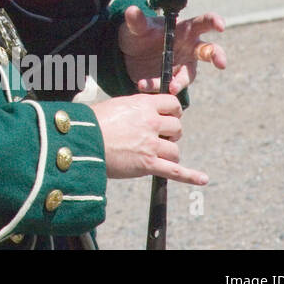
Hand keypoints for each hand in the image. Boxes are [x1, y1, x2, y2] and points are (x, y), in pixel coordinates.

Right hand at [90, 93, 206, 184]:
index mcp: (143, 105)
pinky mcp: (148, 164)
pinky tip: (202, 179)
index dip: (173, 111)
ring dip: (168, 153)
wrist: (82, 141)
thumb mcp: (113, 105)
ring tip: (155, 154)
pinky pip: (175, 171)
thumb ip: (132, 109)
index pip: (172, 104)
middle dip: (171, 133)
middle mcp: (151, 122)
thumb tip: (138, 113)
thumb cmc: (90, 123)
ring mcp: (151, 144)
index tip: (169, 116)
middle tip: (158, 137)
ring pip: (175, 149)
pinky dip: (190, 176)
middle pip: (177, 127)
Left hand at [119, 5, 226, 93]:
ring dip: (180, 81)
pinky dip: (158, 87)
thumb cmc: (140, 34)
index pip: (203, 22)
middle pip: (209, 51)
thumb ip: (136, 21)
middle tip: (221, 63)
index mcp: (184, 29)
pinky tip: (144, 85)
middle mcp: (189, 48)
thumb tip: (131, 10)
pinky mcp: (173, 80)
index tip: (220, 26)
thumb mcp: (136, 27)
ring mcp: (183, 66)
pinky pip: (169, 85)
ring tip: (170, 87)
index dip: (214, 22)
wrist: (128, 55)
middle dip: (217, 56)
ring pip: (188, 75)